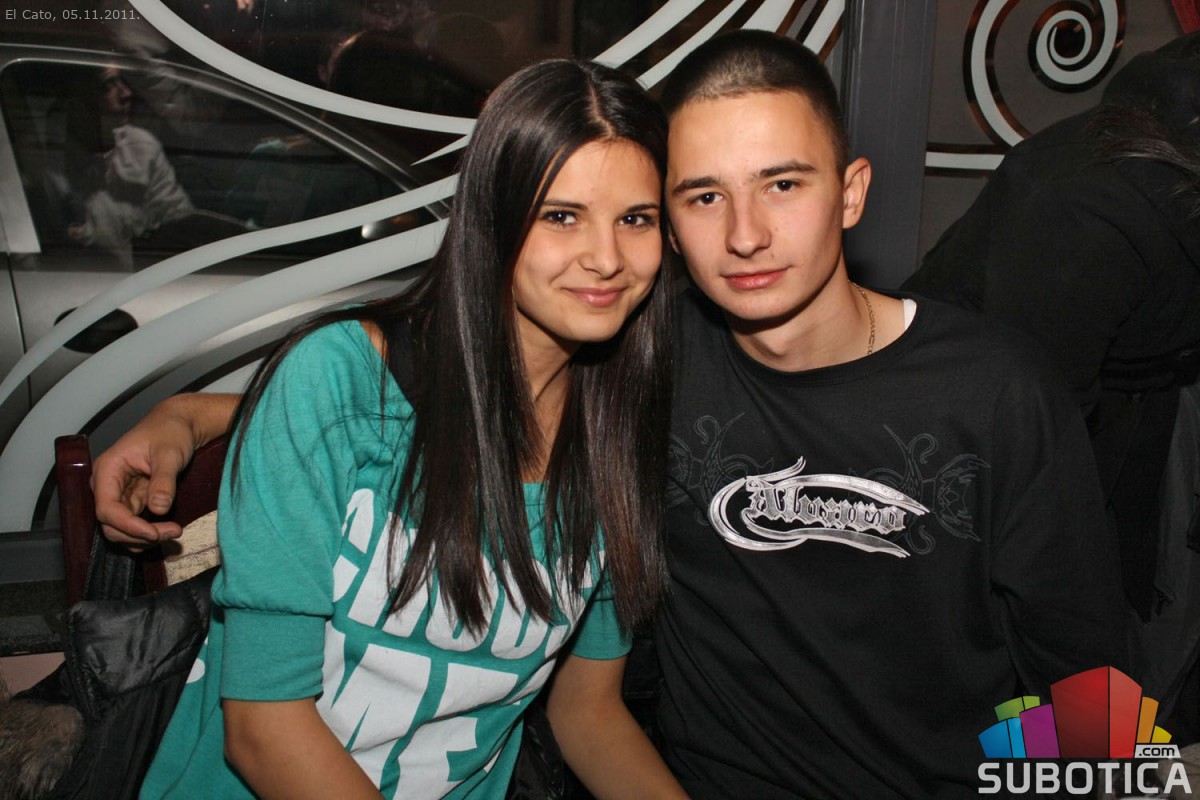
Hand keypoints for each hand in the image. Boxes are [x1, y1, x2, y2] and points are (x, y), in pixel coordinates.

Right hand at [92, 393, 237, 547]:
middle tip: (173, 532)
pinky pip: (132, 525)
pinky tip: (166, 530)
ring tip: (174, 531)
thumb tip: (159, 508)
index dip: (127, 526)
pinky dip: (146, 533)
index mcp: (107, 469)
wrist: (177, 425)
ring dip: (143, 538)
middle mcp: (106, 485)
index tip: (153, 533)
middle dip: (138, 535)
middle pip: (110, 524)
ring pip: (120, 529)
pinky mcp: (131, 501)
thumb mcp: (170, 454)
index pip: (106, 508)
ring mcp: (117, 495)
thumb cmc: (170, 432)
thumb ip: (163, 480)